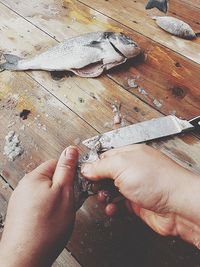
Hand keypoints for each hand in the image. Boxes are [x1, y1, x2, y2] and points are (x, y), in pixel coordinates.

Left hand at [0, 146, 78, 266]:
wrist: (25, 258)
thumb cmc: (45, 228)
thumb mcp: (64, 192)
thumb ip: (67, 169)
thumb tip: (70, 150)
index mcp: (34, 177)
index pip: (56, 163)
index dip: (69, 172)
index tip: (77, 182)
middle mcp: (25, 187)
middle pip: (51, 178)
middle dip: (64, 188)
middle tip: (70, 201)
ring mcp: (22, 201)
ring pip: (47, 192)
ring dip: (57, 200)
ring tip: (61, 214)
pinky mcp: (21, 213)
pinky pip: (40, 204)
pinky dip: (48, 209)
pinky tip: (52, 221)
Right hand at [81, 144, 199, 247]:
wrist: (178, 206)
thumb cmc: (158, 180)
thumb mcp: (121, 165)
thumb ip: (101, 166)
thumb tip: (86, 168)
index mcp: (129, 154)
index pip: (105, 157)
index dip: (93, 165)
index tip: (83, 174)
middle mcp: (132, 169)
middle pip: (106, 174)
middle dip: (97, 182)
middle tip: (93, 188)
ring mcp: (135, 186)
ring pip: (111, 190)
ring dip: (104, 196)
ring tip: (104, 198)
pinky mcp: (137, 203)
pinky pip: (118, 204)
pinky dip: (113, 207)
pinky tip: (112, 208)